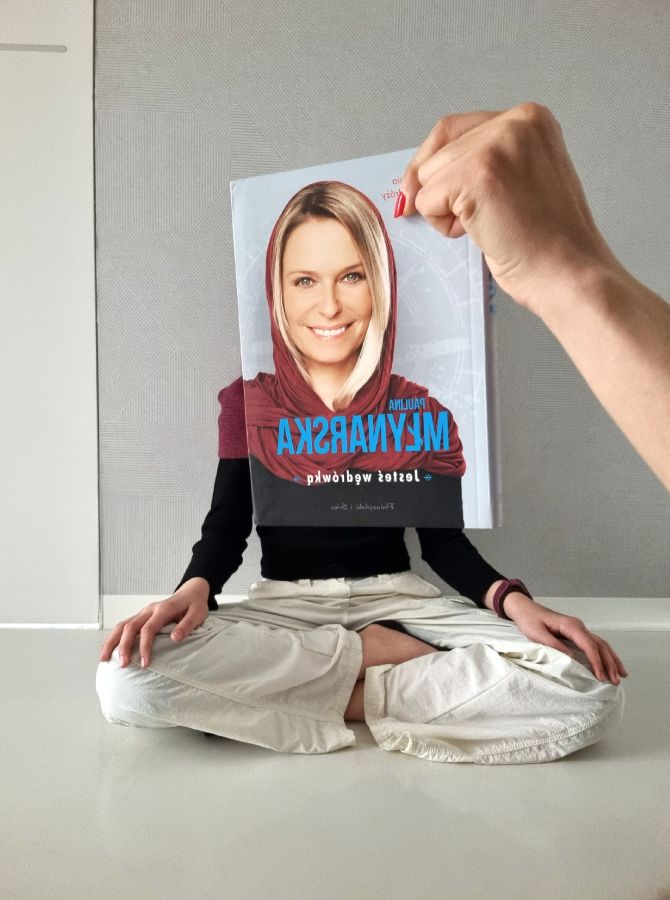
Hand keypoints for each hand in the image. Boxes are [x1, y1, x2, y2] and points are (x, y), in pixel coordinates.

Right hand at [98, 589, 208, 669]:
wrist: (191, 593)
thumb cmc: (194, 605)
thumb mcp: (197, 614)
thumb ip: (187, 625)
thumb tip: (174, 638)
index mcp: (163, 609)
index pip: (149, 628)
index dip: (145, 646)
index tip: (145, 663)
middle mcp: (149, 610)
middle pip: (130, 626)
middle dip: (124, 646)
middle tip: (124, 664)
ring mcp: (143, 612)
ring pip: (122, 625)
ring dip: (112, 641)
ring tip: (104, 659)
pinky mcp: (141, 616)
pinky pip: (123, 626)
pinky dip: (114, 638)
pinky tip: (108, 650)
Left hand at [399, 102, 618, 316]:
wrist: (569, 273)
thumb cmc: (548, 243)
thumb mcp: (520, 181)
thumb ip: (483, 164)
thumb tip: (422, 175)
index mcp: (530, 120)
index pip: (453, 129)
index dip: (430, 163)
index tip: (416, 192)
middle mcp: (515, 122)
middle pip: (437, 152)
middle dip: (442, 192)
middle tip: (480, 220)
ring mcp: (497, 145)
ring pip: (428, 176)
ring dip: (446, 211)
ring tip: (489, 226)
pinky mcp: (476, 173)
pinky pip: (427, 200)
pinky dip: (444, 226)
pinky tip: (481, 232)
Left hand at [503, 593, 627, 684]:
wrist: (525, 608)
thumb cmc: (529, 620)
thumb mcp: (537, 634)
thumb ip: (554, 645)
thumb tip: (572, 658)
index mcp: (571, 626)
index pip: (589, 645)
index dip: (596, 662)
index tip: (601, 677)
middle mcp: (578, 626)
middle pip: (600, 645)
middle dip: (609, 663)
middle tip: (616, 681)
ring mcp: (579, 629)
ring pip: (601, 644)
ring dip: (611, 660)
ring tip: (620, 675)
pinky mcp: (576, 633)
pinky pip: (595, 644)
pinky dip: (605, 654)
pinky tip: (610, 664)